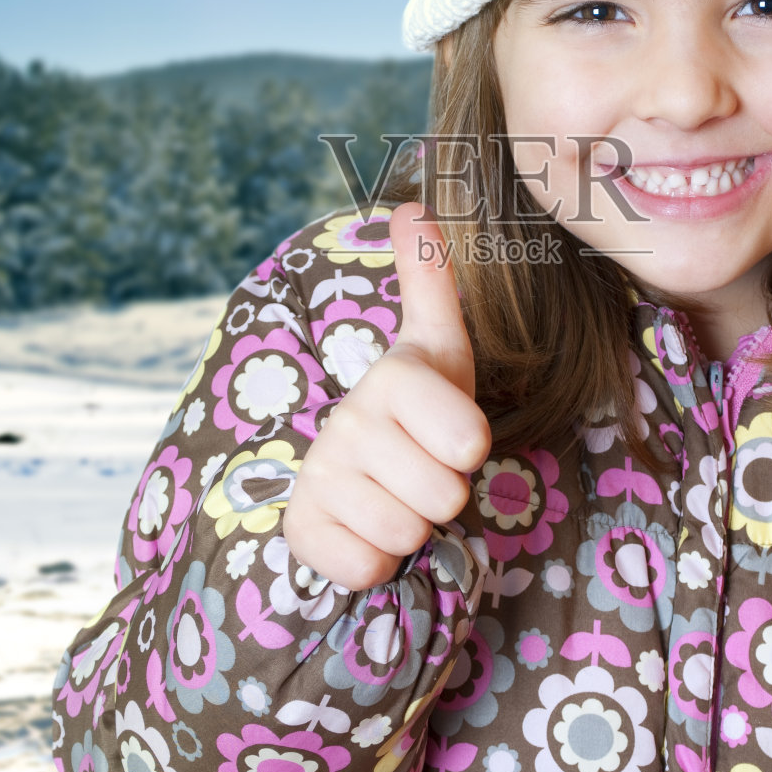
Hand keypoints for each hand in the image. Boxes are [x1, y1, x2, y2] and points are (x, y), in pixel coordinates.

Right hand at [281, 202, 491, 588]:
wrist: (356, 473)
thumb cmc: (418, 410)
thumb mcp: (439, 346)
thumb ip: (432, 280)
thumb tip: (412, 204)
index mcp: (391, 378)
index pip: (469, 443)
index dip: (470, 449)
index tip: (449, 434)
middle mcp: (346, 423)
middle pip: (444, 496)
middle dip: (444, 494)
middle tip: (422, 471)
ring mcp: (318, 479)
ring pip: (408, 534)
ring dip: (413, 527)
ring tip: (395, 495)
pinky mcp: (302, 532)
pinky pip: (368, 568)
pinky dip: (376, 561)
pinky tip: (364, 526)